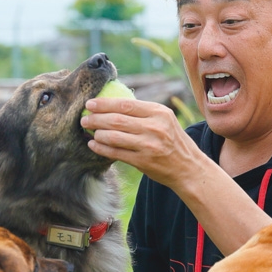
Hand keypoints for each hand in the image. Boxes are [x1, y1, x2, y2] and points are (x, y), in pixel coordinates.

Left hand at [80, 98, 201, 189]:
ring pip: (114, 136)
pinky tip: (93, 145)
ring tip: (88, 131)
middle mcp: (155, 127)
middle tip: (84, 118)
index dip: (104, 103)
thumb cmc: (172, 141)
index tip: (90, 103)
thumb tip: (112, 103)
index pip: (125, 105)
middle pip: (117, 120)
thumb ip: (144, 113)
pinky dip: (101, 148)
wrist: (188, 168)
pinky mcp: (143, 162)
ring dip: (97, 133)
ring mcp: (149, 145)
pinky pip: (116, 153)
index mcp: (159, 112)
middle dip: (96, 118)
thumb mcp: (165, 121)